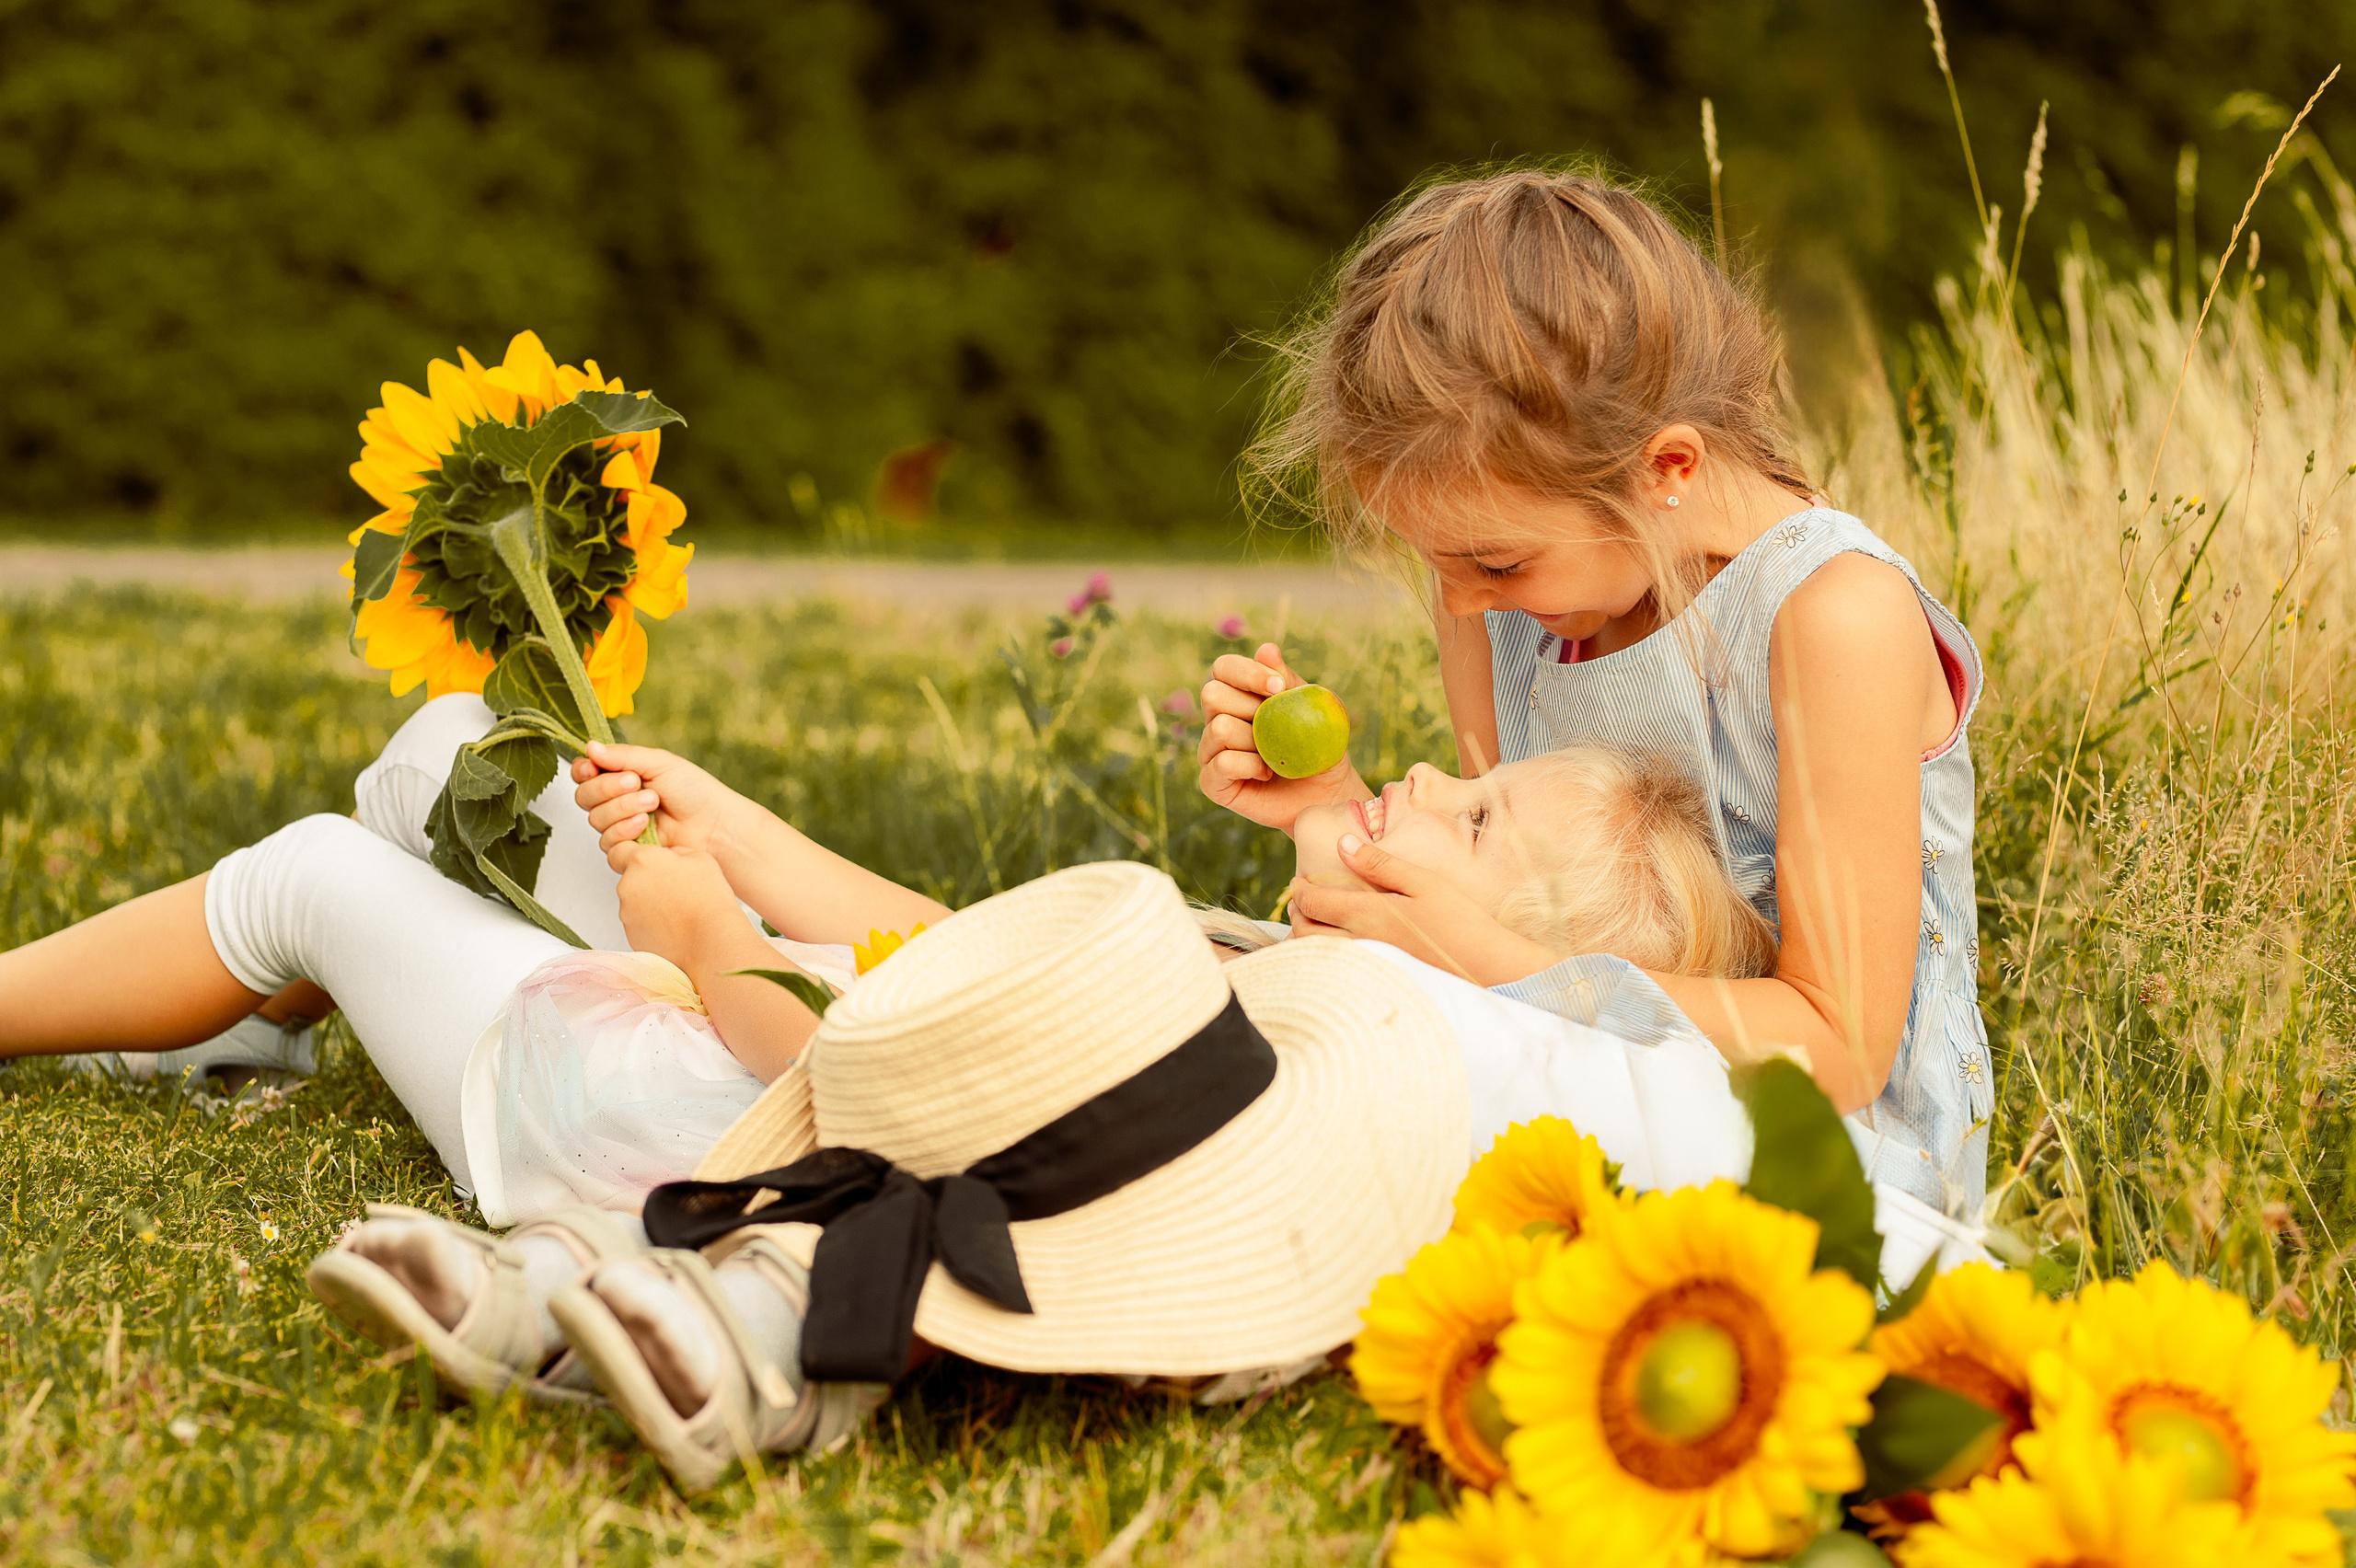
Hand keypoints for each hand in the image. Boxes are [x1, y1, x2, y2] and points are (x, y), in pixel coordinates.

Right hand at [573, 742, 751, 860]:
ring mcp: (619, 826)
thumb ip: (622, 756)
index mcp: (620, 776)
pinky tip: (644, 825)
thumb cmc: (692, 790)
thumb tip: (590, 747)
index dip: (583, 770)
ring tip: (652, 803)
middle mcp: (615, 801)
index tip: (593, 768)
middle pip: (584, 796)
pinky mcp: (626, 850)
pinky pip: (607, 842)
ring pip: (595, 819)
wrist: (713, 824)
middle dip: (608, 788)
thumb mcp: (658, 763)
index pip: (583, 773)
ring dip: (622, 807)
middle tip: (636, 782)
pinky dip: (624, 830)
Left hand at [609, 841, 746, 970]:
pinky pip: (639, 922)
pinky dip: (652, 923)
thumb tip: (667, 856)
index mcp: (642, 861)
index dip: (632, 853)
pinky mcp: (631, 934)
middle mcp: (628, 885)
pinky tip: (675, 925)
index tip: (647, 860)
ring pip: (635, 901)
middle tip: (676, 887)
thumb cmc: (708, 900)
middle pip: (630, 877)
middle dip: (649, 880)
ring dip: (651, 902)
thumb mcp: (700, 858)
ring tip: (679, 910)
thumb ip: (674, 852)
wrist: (710, 942)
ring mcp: (626, 912)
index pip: (619, 849)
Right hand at [1196, 643, 1368, 832]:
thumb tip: (1267, 649)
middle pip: (1212, 694)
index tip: (1279, 688)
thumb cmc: (1318, 748)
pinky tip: (1267, 772)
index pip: (1222, 668)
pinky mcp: (1212, 782)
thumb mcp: (1311, 708)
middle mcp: (1217, 719)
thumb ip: (1287, 680)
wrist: (1326, 793)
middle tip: (1279, 727)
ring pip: (1219, 729)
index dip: (1247, 673)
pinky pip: (1222, 763)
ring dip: (1256, 741)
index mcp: (1237, 695)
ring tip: (1275, 755)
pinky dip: (1251, 766)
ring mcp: (1211, 752)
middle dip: (1251, 708)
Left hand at [1287, 834, 1560, 987]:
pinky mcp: (1376, 978)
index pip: (1312, 902)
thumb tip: (1341, 843)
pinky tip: (1335, 946)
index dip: (1299, 889)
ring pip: (1314, 955)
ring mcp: (1366, 965)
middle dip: (1296, 913)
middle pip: (1303, 932)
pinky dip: (1321, 956)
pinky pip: (1333, 969)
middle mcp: (1359, 943)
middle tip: (1302, 899)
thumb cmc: (1458, 918)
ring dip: (1304, 936)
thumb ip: (1380, 863)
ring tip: (1314, 920)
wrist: (1485, 966)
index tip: (1300, 880)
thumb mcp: (1422, 881)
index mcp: (1367, 914)